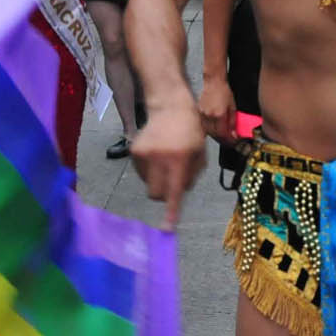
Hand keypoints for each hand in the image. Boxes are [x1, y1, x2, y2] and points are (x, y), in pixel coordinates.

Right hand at [131, 102, 207, 228]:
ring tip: (166, 159)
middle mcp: (160, 158)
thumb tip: (179, 194)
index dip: (171, 212)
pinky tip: (157, 153)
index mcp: (180, 159)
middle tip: (172, 181)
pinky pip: (141, 172)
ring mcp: (145, 155)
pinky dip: (150, 169)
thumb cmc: (191, 131)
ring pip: (148, 184)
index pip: (174, 191)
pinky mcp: (134, 151)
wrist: (170, 105)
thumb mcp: (200, 153)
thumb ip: (192, 176)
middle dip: (164, 194)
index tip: (167, 230)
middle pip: (156, 194)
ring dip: (157, 179)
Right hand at [196, 76, 236, 144]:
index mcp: (219, 115)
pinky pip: (204, 126)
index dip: (228, 140)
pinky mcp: (199, 113)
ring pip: (209, 132)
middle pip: (215, 135)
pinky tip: (214, 129)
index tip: (233, 141)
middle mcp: (209, 116)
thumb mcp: (233, 107)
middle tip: (229, 140)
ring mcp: (203, 115)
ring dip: (216, 136)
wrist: (213, 82)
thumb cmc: (223, 92)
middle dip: (223, 140)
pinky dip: (210, 130)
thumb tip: (233, 134)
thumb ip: (233, 122)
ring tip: (223, 135)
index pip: (223, 134)